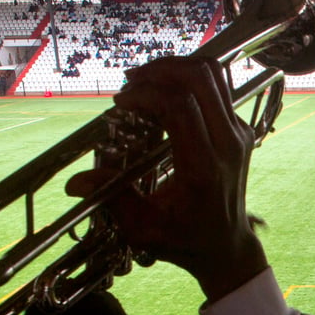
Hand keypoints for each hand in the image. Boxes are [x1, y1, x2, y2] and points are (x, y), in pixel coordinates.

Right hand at [66, 57, 263, 299]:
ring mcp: (239, 133)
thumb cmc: (184, 240)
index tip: (121, 103)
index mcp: (204, 167)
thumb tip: (74, 183)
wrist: (226, 245)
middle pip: (200, 78)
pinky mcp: (240, 128)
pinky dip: (188, 80)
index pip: (180, 107)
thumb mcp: (142, 228)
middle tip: (131, 83)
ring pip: (213, 75)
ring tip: (145, 82)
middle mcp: (227, 144)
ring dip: (176, 68)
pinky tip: (163, 93)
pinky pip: (218, 87)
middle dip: (160, 70)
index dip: (146, 94)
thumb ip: (112, 200)